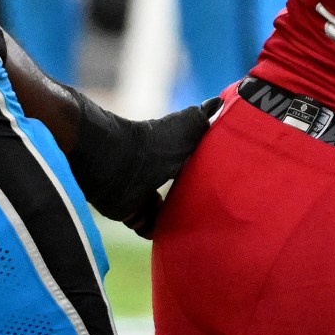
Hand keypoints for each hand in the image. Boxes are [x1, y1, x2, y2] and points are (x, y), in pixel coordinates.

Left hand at [68, 93, 220, 237]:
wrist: (112, 161)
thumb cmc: (152, 142)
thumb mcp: (185, 126)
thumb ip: (201, 117)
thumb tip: (220, 100)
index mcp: (172, 154)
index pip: (192, 166)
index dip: (204, 175)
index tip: (222, 187)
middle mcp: (157, 173)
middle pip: (178, 192)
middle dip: (191, 202)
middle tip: (210, 215)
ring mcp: (142, 192)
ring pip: (162, 212)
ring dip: (174, 220)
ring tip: (193, 228)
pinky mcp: (128, 210)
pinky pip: (144, 225)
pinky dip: (154, 230)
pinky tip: (168, 233)